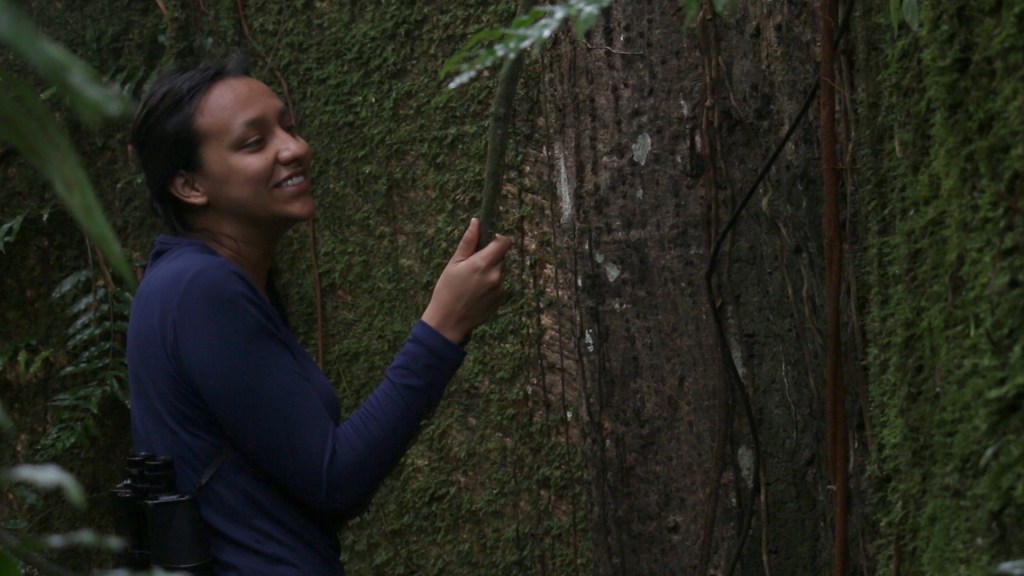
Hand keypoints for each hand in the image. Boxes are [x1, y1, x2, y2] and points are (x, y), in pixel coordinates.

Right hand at [421, 218, 512, 344]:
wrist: (448, 322)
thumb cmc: (446, 290)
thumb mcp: (453, 264)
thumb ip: (468, 242)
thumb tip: (476, 221)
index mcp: (483, 263)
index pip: (505, 242)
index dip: (498, 239)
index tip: (487, 242)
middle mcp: (496, 275)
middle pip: (501, 257)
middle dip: (490, 256)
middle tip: (472, 266)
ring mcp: (500, 289)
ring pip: (500, 271)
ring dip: (490, 271)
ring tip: (471, 283)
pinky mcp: (501, 299)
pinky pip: (499, 284)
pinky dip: (491, 284)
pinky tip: (475, 293)